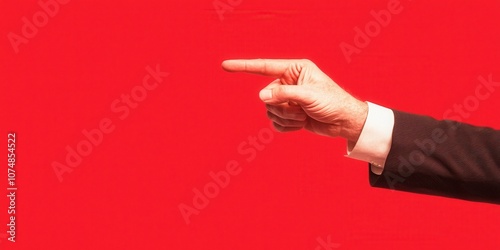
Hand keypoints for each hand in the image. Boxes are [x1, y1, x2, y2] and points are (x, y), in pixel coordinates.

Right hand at [221, 59, 367, 142]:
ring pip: (270, 110)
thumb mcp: (308, 95)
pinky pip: (275, 122)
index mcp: (294, 69)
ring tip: (303, 118)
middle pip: (267, 95)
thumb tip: (261, 96)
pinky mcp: (289, 114)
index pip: (264, 67)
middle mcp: (289, 82)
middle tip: (301, 111)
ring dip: (285, 118)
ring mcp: (288, 99)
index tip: (225, 65)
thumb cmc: (332, 102)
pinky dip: (286, 126)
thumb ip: (283, 94)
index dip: (243, 66)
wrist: (344, 122)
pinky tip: (300, 125)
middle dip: (282, 107)